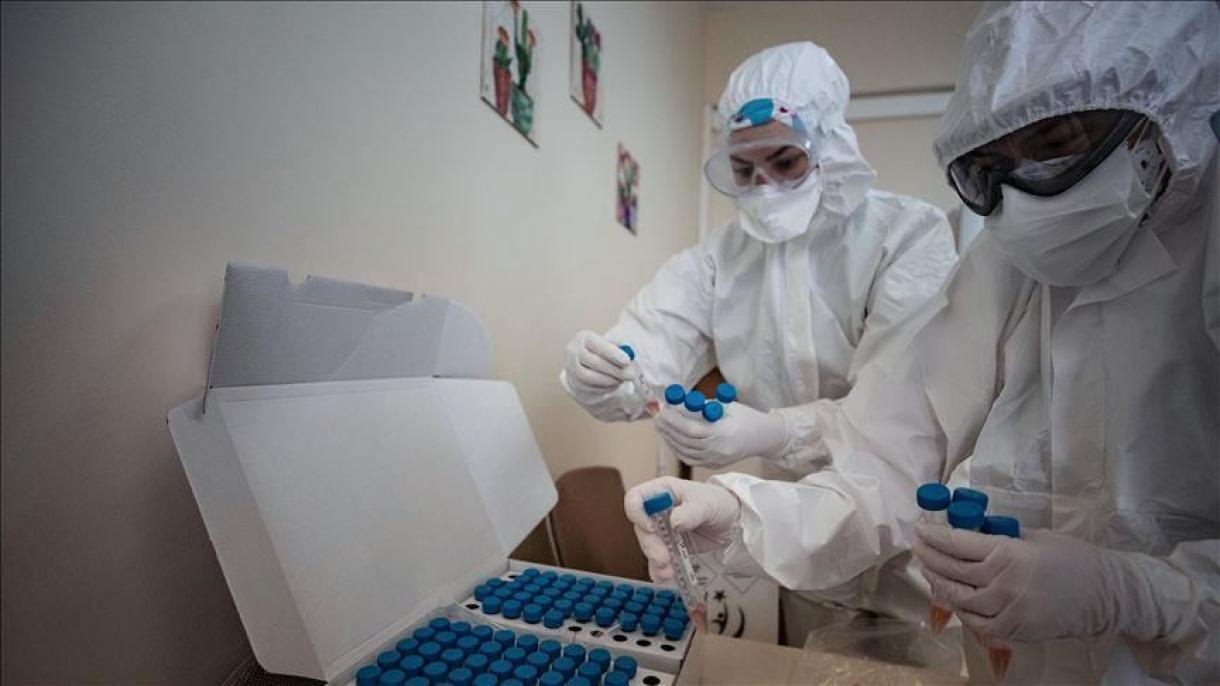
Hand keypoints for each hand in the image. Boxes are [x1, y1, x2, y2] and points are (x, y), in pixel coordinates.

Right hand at [562, 330, 633, 398]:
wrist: (591, 362)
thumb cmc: (607, 351)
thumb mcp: (614, 344)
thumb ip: (621, 347)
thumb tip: (628, 353)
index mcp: (583, 337)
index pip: (596, 344)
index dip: (611, 353)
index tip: (627, 361)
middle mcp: (573, 350)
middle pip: (591, 362)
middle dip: (613, 370)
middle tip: (631, 375)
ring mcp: (570, 367)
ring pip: (588, 377)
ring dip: (608, 380)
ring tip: (622, 379)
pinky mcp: (573, 381)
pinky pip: (587, 388)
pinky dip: (603, 388)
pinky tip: (614, 384)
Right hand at [624, 476, 740, 581]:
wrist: (732, 521)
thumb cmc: (718, 502)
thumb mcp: (707, 503)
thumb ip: (690, 512)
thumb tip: (674, 522)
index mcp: (662, 491)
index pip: (636, 498)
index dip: (636, 512)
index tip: (651, 527)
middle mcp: (657, 510)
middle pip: (640, 527)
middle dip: (650, 545)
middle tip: (664, 558)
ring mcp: (662, 530)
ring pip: (648, 546)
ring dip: (655, 560)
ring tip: (668, 571)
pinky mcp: (668, 547)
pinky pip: (657, 560)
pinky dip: (659, 570)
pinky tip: (665, 576)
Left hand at [654, 400, 785, 467]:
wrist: (763, 437)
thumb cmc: (745, 417)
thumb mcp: (724, 406)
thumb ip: (700, 408)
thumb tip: (675, 404)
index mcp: (722, 434)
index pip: (690, 429)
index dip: (673, 420)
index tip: (662, 410)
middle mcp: (717, 450)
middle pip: (684, 441)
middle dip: (667, 428)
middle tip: (656, 416)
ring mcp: (715, 460)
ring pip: (684, 452)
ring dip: (669, 438)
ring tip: (660, 426)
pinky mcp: (714, 465)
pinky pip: (690, 459)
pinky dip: (677, 449)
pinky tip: (671, 439)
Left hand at [914, 523, 1134, 641]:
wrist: (1106, 594)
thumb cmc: (1073, 558)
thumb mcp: (1035, 537)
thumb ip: (1002, 538)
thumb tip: (971, 532)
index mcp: (1009, 553)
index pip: (959, 544)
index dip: (935, 536)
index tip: (920, 529)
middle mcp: (1003, 583)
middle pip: (953, 571)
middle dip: (929, 557)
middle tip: (917, 546)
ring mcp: (1008, 610)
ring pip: (960, 599)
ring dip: (940, 584)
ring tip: (929, 571)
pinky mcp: (1015, 630)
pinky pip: (978, 623)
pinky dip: (962, 610)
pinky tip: (954, 599)